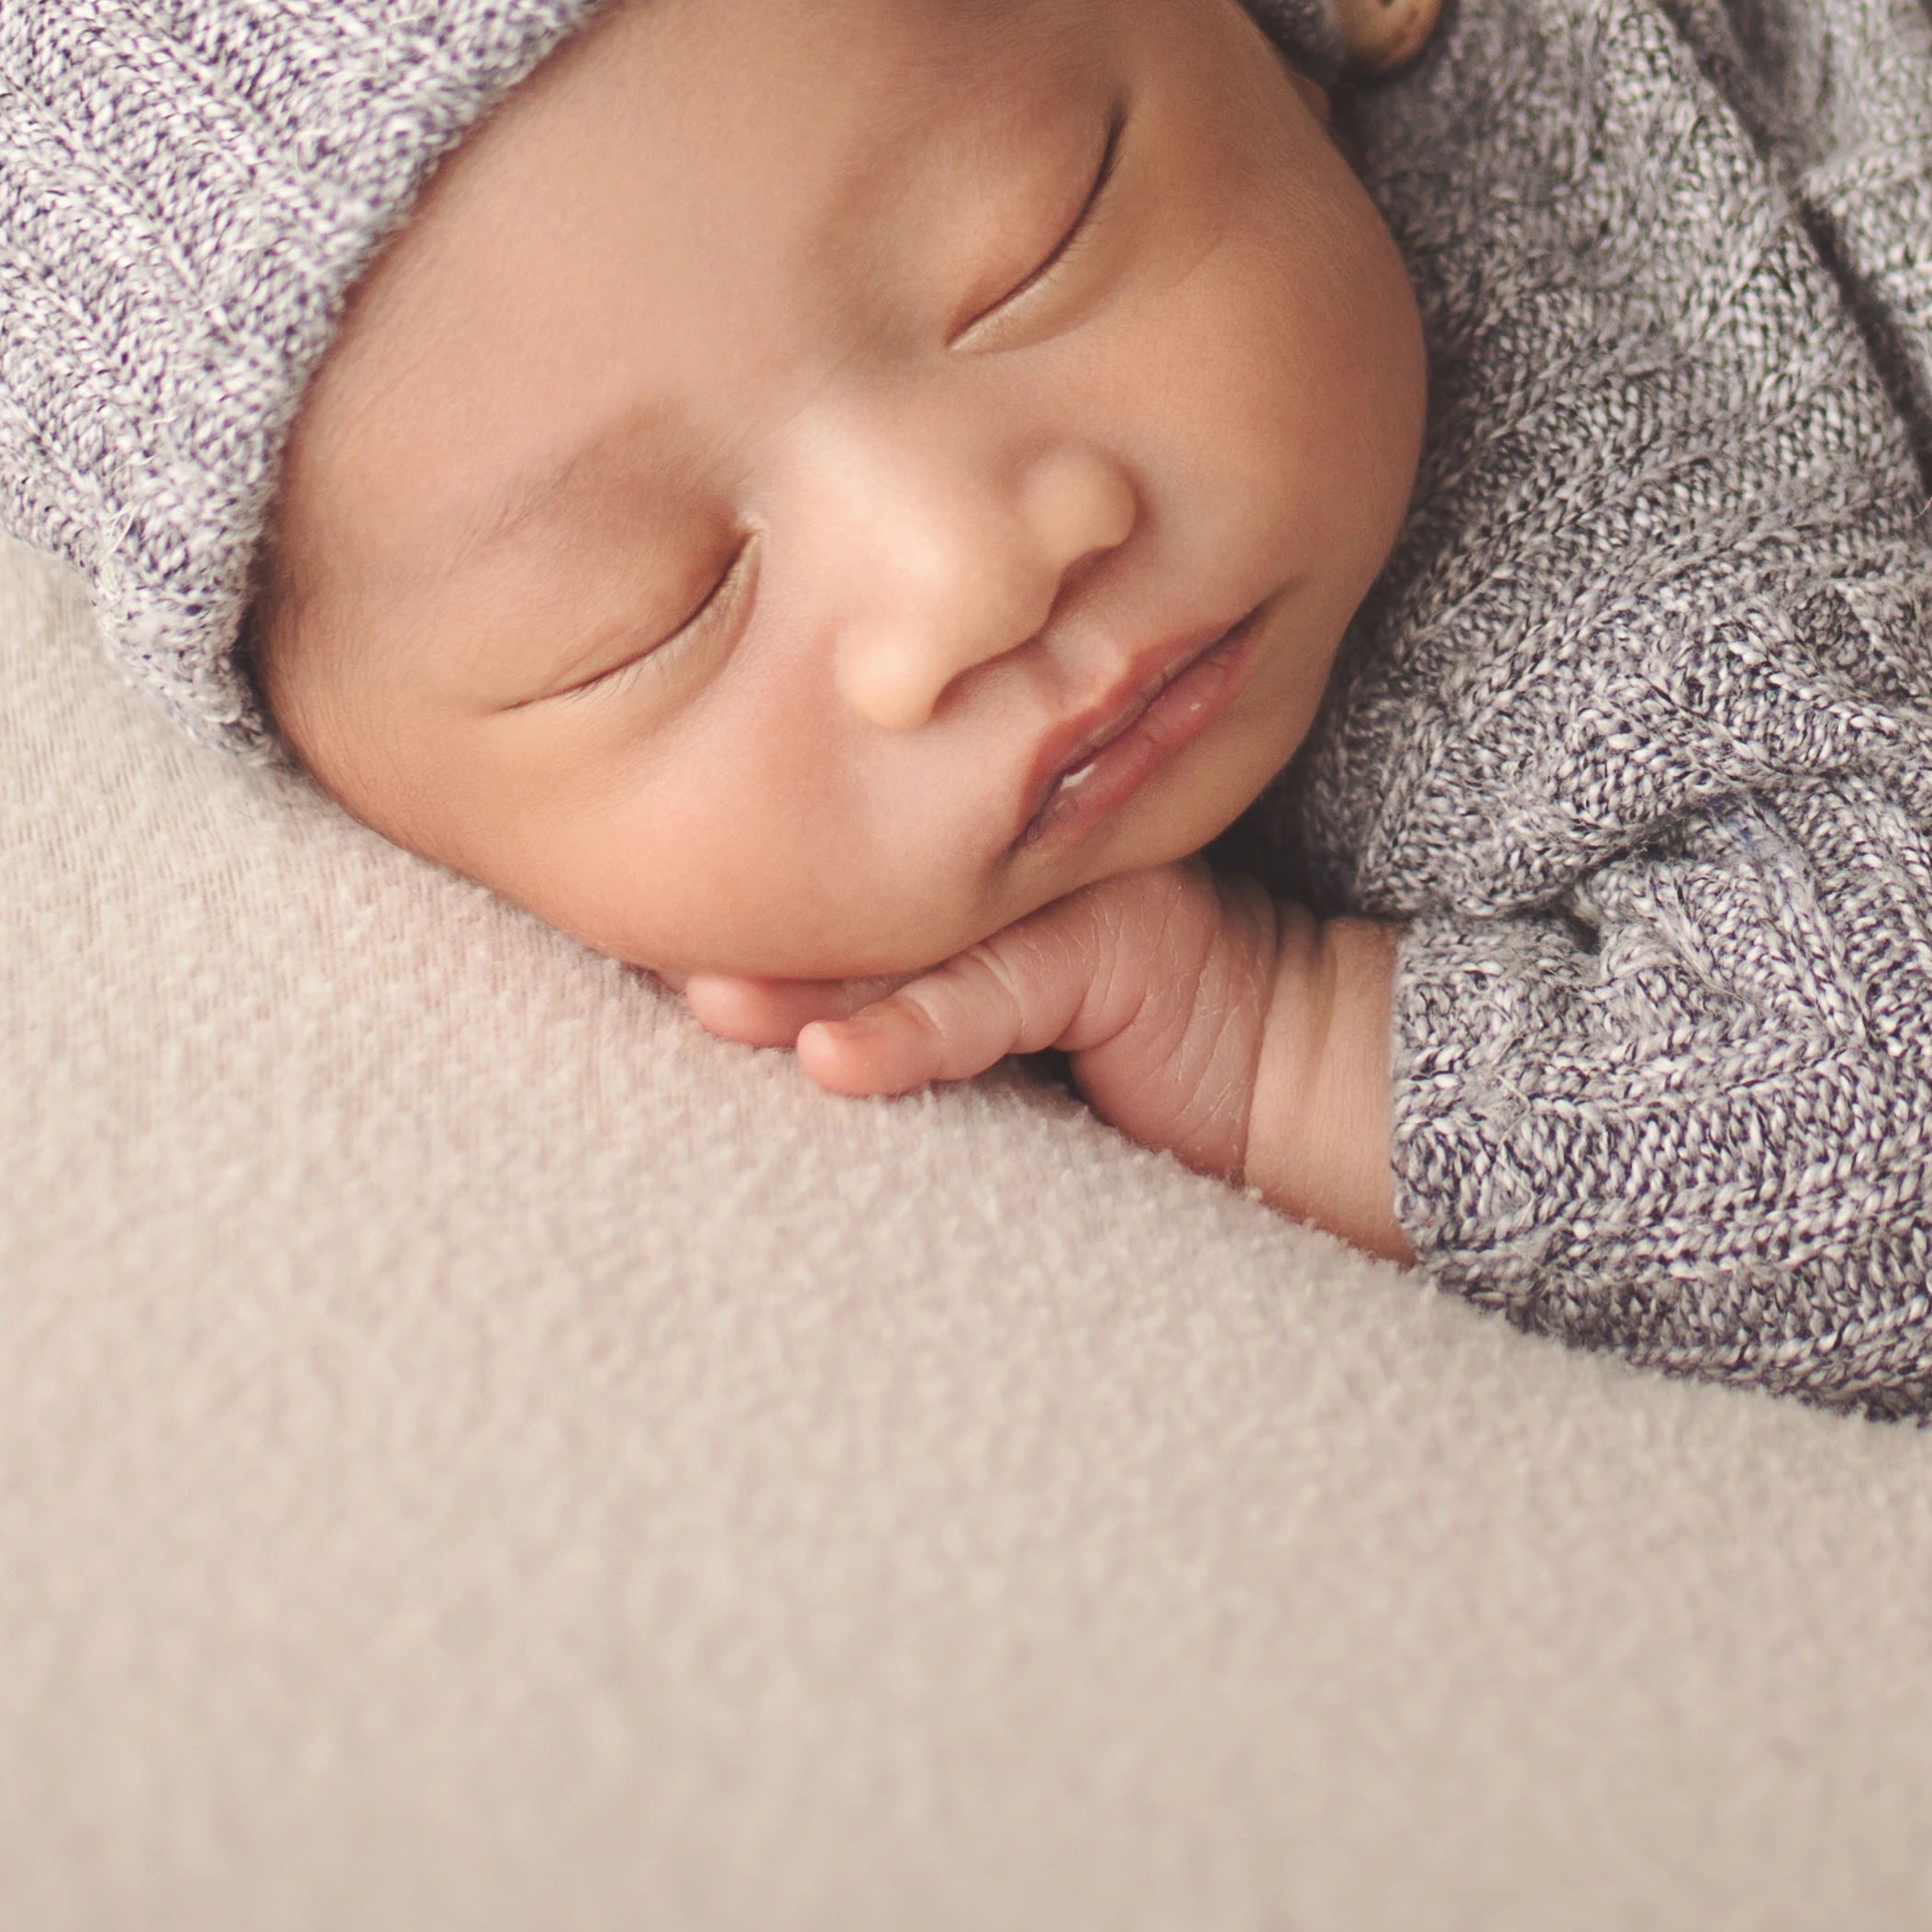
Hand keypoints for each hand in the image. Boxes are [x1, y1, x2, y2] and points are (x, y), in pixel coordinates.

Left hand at [676, 862, 1397, 1251]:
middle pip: (855, 891)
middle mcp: (1012, 856)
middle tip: (629, 945)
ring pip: (910, 936)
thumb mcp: (1003, 1026)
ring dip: (801, 977)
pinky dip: (907, 1035)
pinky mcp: (1114, 946)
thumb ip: (910, 1002)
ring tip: (707, 1004)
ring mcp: (1064, 889)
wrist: (1303, 1075)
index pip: (840, 873)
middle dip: (746, 921)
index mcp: (973, 867)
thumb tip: (742, 1017)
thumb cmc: (1141, 1058)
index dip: (744, 894)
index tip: (630, 923)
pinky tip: (828, 1059)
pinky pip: (993, 998)